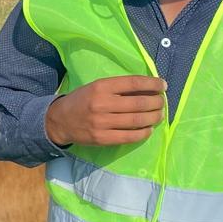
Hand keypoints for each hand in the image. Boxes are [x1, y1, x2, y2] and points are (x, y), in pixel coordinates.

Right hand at [45, 76, 165, 146]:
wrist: (60, 120)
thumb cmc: (82, 100)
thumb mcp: (97, 87)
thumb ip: (119, 88)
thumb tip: (148, 90)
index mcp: (101, 86)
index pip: (133, 83)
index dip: (151, 84)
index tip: (162, 85)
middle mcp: (102, 103)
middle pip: (138, 103)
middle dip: (156, 103)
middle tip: (162, 103)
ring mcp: (102, 123)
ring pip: (136, 120)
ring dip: (153, 118)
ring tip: (159, 115)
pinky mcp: (102, 138)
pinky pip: (129, 137)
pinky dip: (143, 133)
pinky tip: (148, 129)